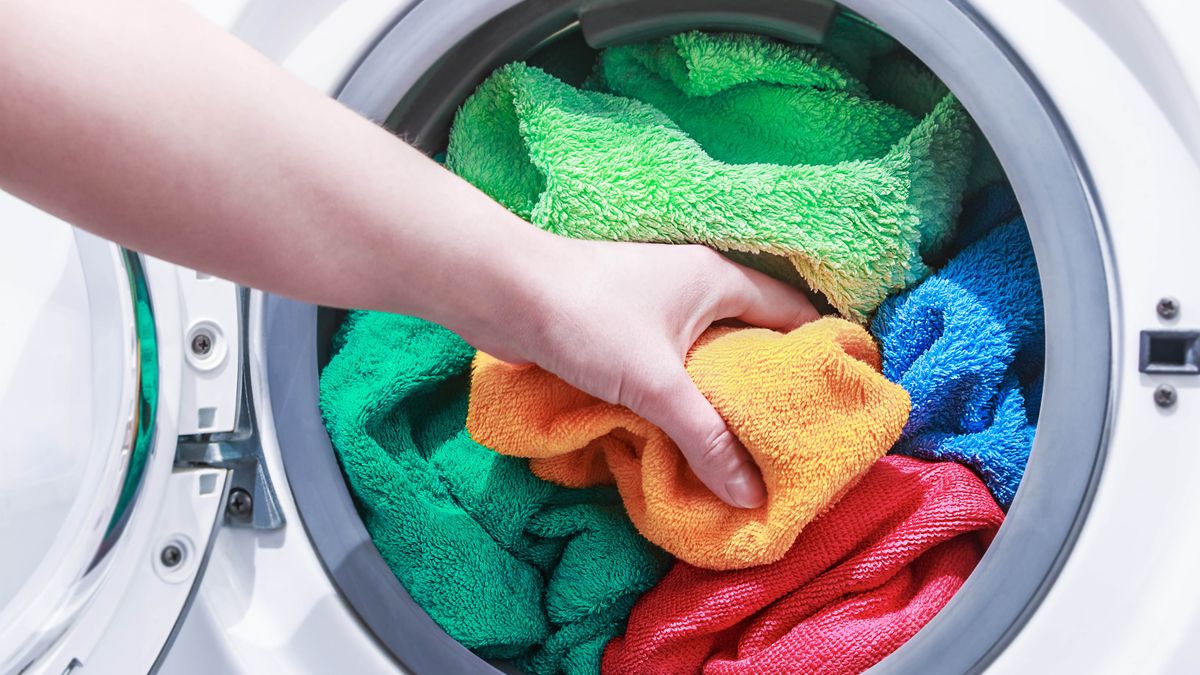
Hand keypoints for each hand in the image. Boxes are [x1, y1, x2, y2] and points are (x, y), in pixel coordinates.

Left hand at [461, 236, 820, 508]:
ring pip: (704, 355)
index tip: (840, 394)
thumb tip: (752, 495)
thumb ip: (707, 438)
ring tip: (745, 447)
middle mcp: (692, 287)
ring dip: (717, 395)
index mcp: (717, 279)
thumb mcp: (658, 383)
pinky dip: (679, 396)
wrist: (500, 292)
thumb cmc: (588, 319)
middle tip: (794, 437)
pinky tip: (685, 434)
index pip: (791, 311)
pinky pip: (667, 366)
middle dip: (767, 386)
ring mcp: (654, 307)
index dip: (819, 349)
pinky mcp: (620, 329)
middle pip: (748, 338)